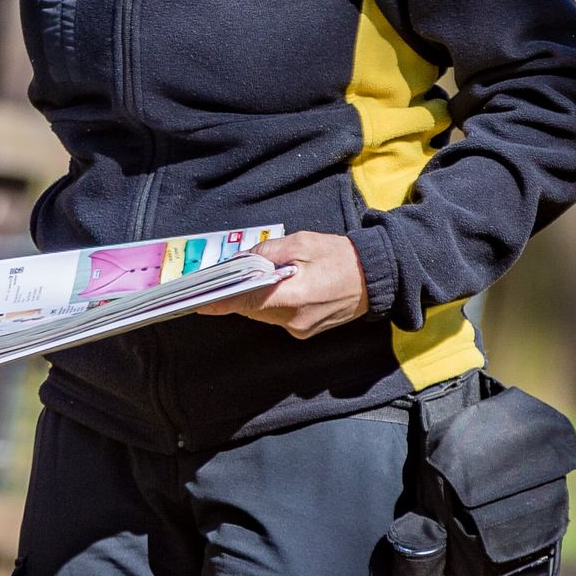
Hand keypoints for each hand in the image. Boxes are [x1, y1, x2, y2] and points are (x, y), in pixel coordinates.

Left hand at [193, 231, 369, 338]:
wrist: (377, 277)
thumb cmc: (341, 257)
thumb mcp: (301, 243)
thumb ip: (267, 252)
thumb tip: (242, 261)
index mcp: (294, 296)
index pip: (246, 302)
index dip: (220, 302)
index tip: (197, 302)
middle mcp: (294, 319)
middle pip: (252, 309)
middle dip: (241, 291)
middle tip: (234, 274)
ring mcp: (301, 329)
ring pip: (263, 314)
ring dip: (257, 297)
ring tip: (266, 276)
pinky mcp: (306, 332)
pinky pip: (278, 317)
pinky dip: (273, 303)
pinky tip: (281, 287)